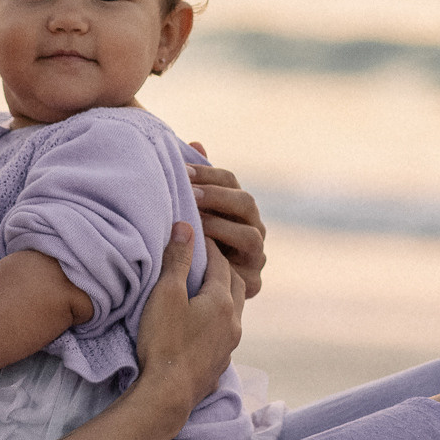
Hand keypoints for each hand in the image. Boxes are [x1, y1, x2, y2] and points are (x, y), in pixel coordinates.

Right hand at [132, 221, 242, 416]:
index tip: (196, 236)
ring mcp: (228, 347)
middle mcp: (233, 323)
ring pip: (233, 313)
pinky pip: (224, 335)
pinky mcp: (219, 366)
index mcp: (222, 301)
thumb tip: (186, 227)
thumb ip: (177, 260)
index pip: (220, 264)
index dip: (208, 247)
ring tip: (203, 292)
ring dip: (222, 298)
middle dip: (222, 270)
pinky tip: (202, 326)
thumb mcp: (166, 294)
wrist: (167, 395)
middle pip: (235, 286)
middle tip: (204, 261)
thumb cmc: (164, 342)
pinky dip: (217, 322)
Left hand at [184, 142, 265, 299]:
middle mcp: (254, 227)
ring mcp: (256, 255)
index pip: (231, 180)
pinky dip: (224, 261)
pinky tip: (200, 254)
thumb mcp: (187, 212)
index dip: (208, 173)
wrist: (191, 297)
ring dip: (222, 227)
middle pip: (246, 203)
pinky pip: (243, 270)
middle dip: (218, 196)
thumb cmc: (186, 246)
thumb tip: (197, 142)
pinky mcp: (253, 282)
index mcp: (238, 206)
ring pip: (250, 235)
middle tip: (190, 194)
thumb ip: (195, 182)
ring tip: (196, 224)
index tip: (182, 171)